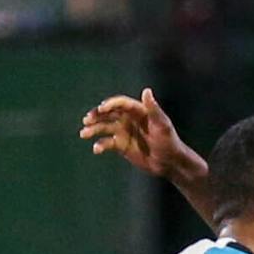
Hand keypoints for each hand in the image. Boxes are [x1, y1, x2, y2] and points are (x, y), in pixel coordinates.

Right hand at [79, 88, 193, 178]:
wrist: (169, 162)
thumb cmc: (169, 141)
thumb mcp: (162, 125)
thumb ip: (153, 109)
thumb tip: (147, 91)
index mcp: (138, 111)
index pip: (121, 104)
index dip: (110, 104)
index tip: (101, 109)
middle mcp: (129, 119)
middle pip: (108, 114)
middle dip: (96, 116)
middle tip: (87, 119)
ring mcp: (124, 132)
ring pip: (104, 128)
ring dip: (93, 129)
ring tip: (84, 133)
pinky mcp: (121, 145)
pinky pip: (107, 143)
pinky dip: (100, 145)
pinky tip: (96, 149)